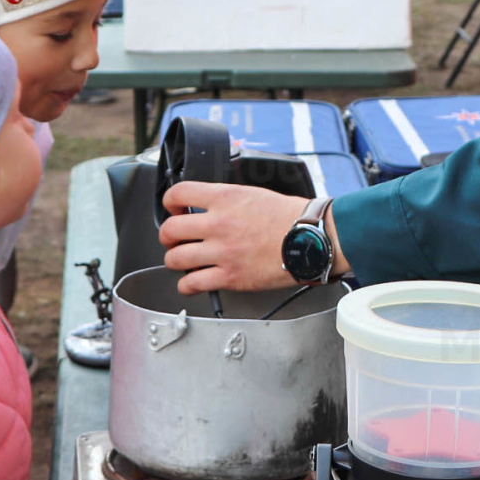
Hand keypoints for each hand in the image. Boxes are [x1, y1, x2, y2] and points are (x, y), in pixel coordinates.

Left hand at [160, 182, 316, 295]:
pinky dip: (186, 285)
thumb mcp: (254, 194)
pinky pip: (192, 284)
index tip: (172, 209)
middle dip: (167, 236)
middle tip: (174, 240)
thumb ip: (227, 199)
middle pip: (169, 229)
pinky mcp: (230, 277)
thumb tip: (209, 205)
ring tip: (183, 260)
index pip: (178, 193)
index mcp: (225, 198)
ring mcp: (222, 252)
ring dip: (175, 260)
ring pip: (175, 258)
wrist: (312, 238)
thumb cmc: (291, 217)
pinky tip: (192, 282)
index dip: (169, 202)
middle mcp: (219, 223)